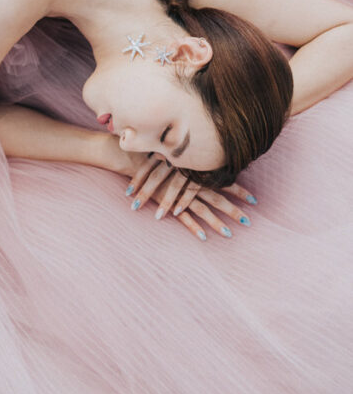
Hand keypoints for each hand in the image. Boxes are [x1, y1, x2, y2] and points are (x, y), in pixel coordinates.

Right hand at [126, 152, 256, 241]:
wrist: (137, 162)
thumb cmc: (158, 158)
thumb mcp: (179, 156)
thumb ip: (194, 161)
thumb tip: (210, 160)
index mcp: (198, 174)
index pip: (224, 183)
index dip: (239, 191)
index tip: (255, 200)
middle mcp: (193, 184)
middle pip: (218, 199)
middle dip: (233, 211)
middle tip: (248, 222)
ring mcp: (182, 195)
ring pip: (204, 211)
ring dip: (216, 223)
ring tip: (229, 234)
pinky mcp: (169, 204)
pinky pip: (184, 218)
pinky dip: (194, 227)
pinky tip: (203, 237)